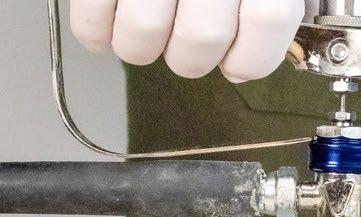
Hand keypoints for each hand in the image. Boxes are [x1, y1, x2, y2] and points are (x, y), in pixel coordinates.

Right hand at [70, 0, 313, 81]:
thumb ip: (265, 2)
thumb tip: (252, 54)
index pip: (268, 17)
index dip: (254, 55)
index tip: (240, 65)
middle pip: (203, 36)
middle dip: (193, 59)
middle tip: (189, 48)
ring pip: (145, 33)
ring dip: (142, 49)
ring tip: (147, 34)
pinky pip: (92, 13)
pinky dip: (95, 32)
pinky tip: (106, 28)